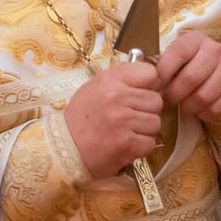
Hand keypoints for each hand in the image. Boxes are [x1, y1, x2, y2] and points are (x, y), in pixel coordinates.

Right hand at [63, 62, 162, 178]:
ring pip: (155, 123)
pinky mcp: (127, 144)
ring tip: (126, 132)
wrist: (64, 148)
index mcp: (110, 81)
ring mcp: (123, 122)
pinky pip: (150, 143)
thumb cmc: (81, 118)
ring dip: (144, 130)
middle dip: (146, 110)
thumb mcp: (95, 88)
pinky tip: (126, 145)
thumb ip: (121, 78)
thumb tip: (152, 75)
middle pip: (156, 100)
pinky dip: (141, 147)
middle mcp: (117, 98)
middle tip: (129, 118)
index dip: (149, 85)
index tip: (140, 93)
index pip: (149, 73)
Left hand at [156, 32, 220, 120]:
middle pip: (190, 78)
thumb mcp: (175, 59)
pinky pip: (218, 108)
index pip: (177, 54)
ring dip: (189, 107)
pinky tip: (199, 109)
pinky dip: (205, 114)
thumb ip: (161, 67)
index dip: (163, 73)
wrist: (219, 69)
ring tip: (184, 105)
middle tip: (168, 100)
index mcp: (195, 39)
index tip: (155, 86)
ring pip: (204, 96)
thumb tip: (148, 86)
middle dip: (174, 94)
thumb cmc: (189, 65)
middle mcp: (215, 49)